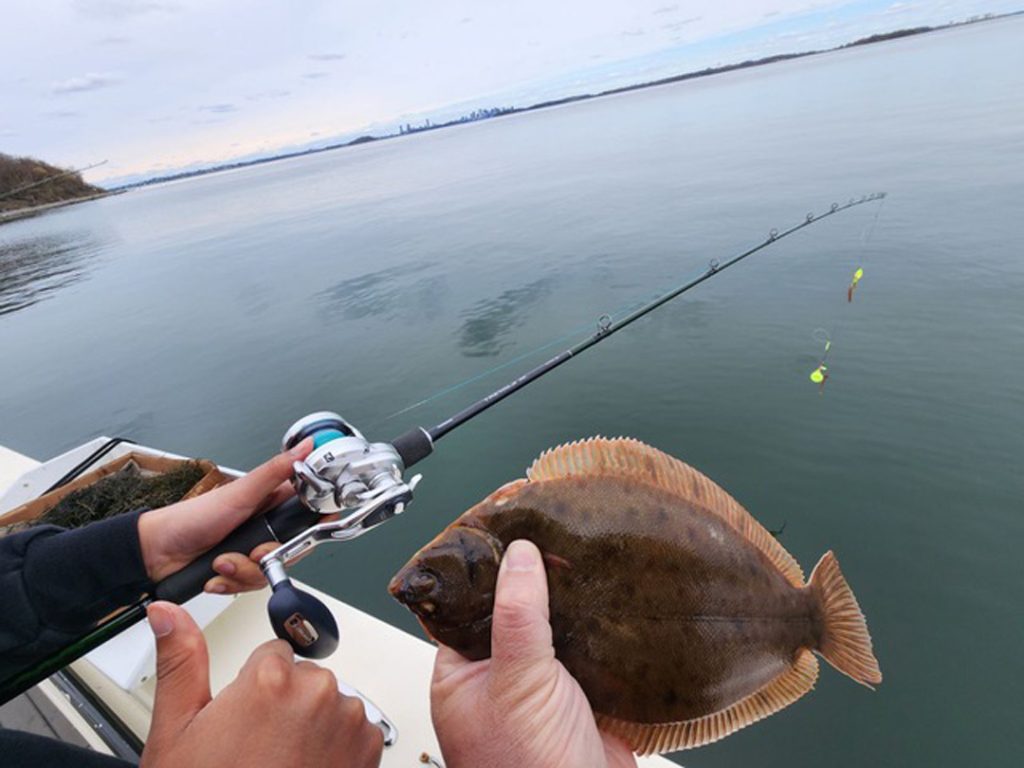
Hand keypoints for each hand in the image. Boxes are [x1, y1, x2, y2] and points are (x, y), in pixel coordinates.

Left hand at [137, 439, 312, 592]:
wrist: (156, 553)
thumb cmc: (191, 518)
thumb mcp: (239, 493)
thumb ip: (277, 471)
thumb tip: (306, 447)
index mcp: (271, 502)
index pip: (308, 512)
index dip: (315, 522)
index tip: (309, 529)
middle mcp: (265, 527)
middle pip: (294, 549)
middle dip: (270, 556)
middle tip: (252, 551)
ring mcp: (252, 551)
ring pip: (272, 571)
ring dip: (243, 571)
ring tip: (222, 561)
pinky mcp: (240, 571)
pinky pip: (251, 585)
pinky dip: (231, 582)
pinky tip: (215, 573)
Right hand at [140, 601, 382, 767]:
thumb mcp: (177, 732)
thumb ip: (180, 661)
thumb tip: (167, 613)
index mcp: (270, 679)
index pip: (271, 654)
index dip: (253, 689)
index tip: (243, 720)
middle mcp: (317, 692)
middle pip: (301, 678)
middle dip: (283, 706)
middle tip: (256, 750)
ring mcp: (348, 721)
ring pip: (327, 704)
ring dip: (310, 727)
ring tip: (280, 766)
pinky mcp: (369, 749)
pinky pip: (353, 731)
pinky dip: (334, 748)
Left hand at [430, 540, 636, 767]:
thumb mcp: (515, 683)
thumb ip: (517, 617)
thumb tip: (519, 557)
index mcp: (463, 675)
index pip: (467, 605)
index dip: (488, 568)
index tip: (508, 527)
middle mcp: (501, 679)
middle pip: (516, 612)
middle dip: (538, 581)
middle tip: (559, 536)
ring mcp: (544, 688)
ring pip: (556, 629)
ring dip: (574, 604)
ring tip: (589, 560)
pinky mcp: (585, 697)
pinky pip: (592, 651)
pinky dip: (605, 630)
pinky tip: (616, 603)